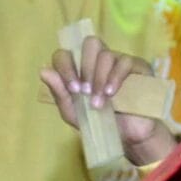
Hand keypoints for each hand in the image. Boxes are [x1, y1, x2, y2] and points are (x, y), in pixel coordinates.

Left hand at [42, 36, 178, 166]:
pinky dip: (115, 78)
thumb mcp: (74, 113)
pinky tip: (112, 94)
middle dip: (85, 68)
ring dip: (99, 78)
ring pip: (106, 54)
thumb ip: (59, 93)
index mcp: (79, 67)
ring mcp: (119, 60)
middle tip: (86, 92)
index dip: (66, 67)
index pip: (66, 53)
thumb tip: (43, 70)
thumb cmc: (99, 122)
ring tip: (99, 101)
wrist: (128, 136)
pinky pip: (124, 62)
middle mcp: (98, 59)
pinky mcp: (137, 66)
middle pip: (90, 43)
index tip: (73, 89)